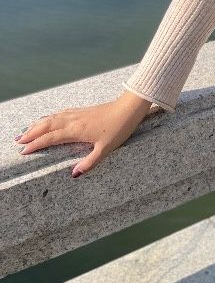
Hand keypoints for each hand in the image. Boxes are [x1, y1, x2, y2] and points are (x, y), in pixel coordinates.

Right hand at [13, 91, 153, 177]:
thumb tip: (73, 174)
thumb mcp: (106, 149)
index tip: (24, 151)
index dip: (36, 144)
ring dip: (38, 124)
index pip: (51, 138)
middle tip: (18, 141)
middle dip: (31, 133)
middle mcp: (74, 120)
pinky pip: (61, 113)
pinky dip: (51, 117)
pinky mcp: (83, 110)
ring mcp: (78, 113)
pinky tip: (49, 118)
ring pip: (53, 118)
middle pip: (47, 126)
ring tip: (27, 130)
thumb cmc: (119, 128)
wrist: (129, 108)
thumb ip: (90, 162)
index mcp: (76, 130)